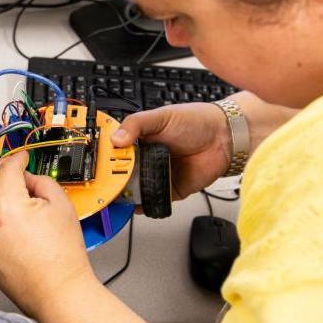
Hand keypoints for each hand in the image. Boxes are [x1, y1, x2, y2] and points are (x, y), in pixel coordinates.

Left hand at [0, 151, 95, 317]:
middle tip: (16, 168)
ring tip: (2, 184)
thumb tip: (29, 179)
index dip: (17, 159)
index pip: (6, 171)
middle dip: (3, 170)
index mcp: (6, 207)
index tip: (22, 157)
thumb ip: (42, 183)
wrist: (58, 292)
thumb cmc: (62, 259)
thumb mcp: (61, 206)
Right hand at [111, 102, 230, 199]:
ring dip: (126, 194)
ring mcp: (158, 176)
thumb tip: (116, 139)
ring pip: (135, 190)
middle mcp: (147, 159)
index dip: (105, 159)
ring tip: (116, 196)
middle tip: (105, 184)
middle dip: (113, 180)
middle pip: (122, 174)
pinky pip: (154, 201)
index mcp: (140, 140)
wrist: (225, 137)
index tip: (97, 165)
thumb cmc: (195, 121)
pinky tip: (136, 205)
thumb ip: (136, 125)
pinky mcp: (171, 191)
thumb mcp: (161, 116)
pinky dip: (144, 206)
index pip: (116, 152)